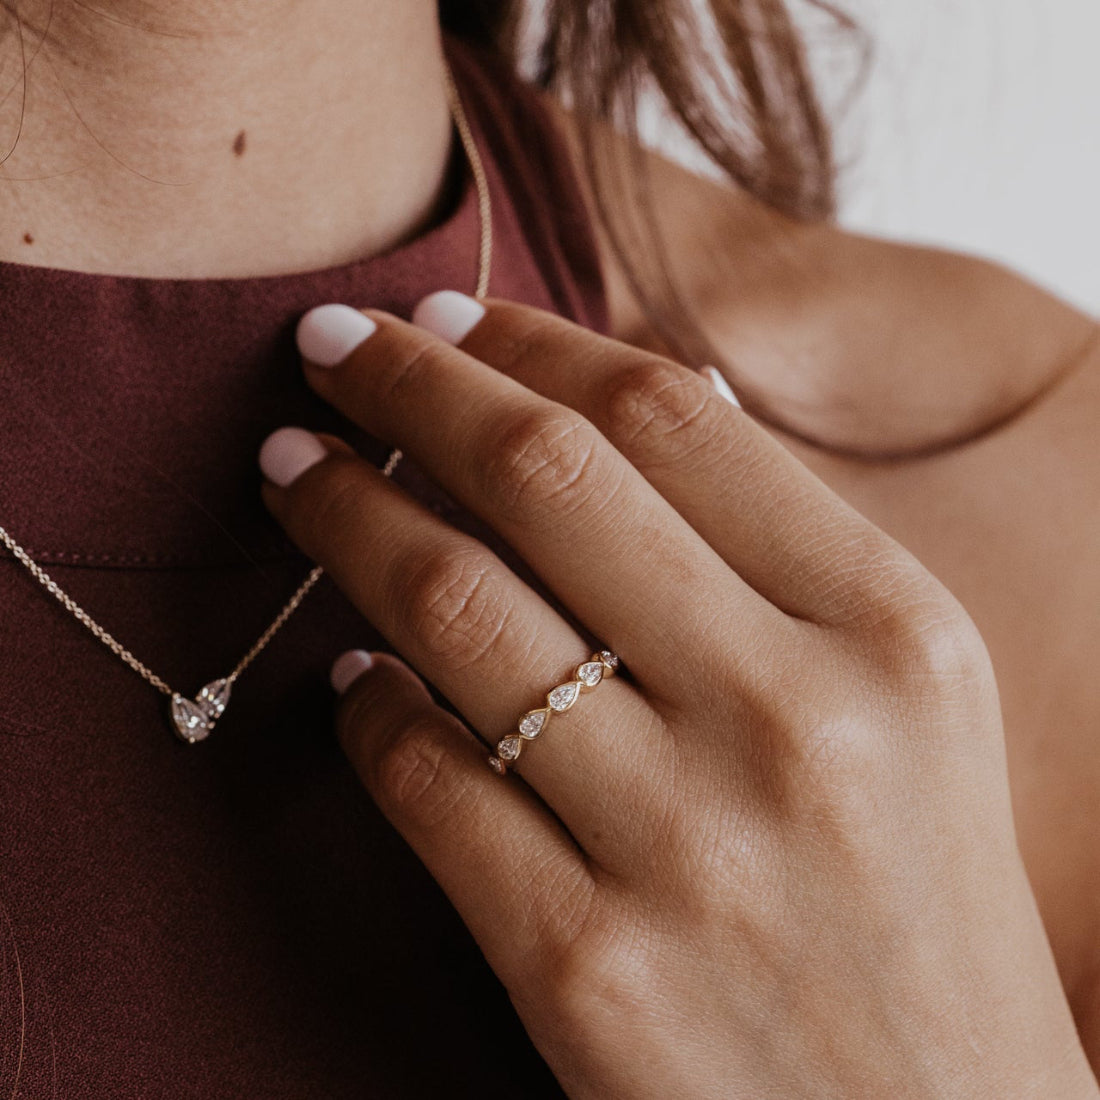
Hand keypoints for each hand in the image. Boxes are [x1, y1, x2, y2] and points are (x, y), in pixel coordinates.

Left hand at [259, 292, 1096, 1098]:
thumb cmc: (916, 899)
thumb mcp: (909, 702)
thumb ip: (778, 553)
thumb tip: (629, 409)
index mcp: (889, 628)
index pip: (670, 417)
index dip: (530, 343)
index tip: (443, 318)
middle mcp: (794, 719)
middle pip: (544, 476)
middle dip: (406, 389)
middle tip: (329, 348)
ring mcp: (684, 850)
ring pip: (453, 611)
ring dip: (343, 519)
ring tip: (294, 475)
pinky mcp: (583, 973)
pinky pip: (421, 781)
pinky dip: (360, 706)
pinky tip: (346, 674)